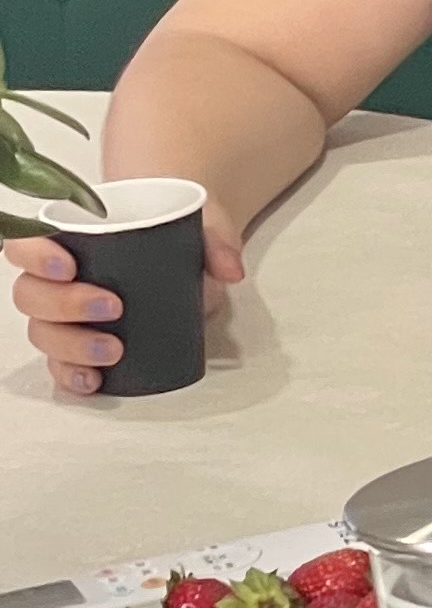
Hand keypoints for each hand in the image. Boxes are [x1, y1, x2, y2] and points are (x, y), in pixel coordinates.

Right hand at [11, 205, 245, 397]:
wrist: (184, 253)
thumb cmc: (173, 234)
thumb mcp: (199, 226)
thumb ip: (215, 242)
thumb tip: (231, 271)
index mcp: (66, 240)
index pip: (25, 245)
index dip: (35, 256)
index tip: (69, 266)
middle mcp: (54, 280)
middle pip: (31, 296)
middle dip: (64, 305)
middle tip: (112, 307)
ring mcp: (64, 315)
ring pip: (43, 333)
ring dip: (71, 346)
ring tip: (113, 350)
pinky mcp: (81, 344)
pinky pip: (61, 365)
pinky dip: (71, 375)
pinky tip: (93, 381)